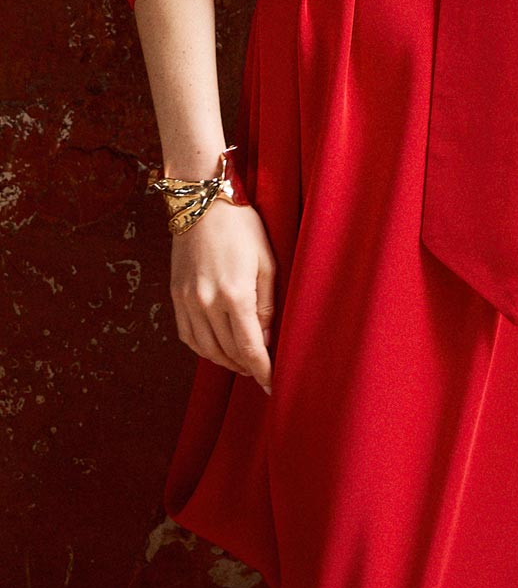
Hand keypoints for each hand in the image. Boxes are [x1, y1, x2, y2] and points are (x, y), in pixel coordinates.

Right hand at [169, 200, 275, 392]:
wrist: (202, 202)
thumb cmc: (242, 227)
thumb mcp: (267, 261)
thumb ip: (267, 305)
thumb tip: (267, 340)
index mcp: (235, 294)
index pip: (250, 347)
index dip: (263, 370)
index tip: (273, 385)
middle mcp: (207, 302)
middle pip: (228, 352)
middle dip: (247, 367)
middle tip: (262, 371)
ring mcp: (187, 301)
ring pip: (206, 349)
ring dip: (226, 361)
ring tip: (243, 363)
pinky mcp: (175, 296)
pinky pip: (188, 336)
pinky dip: (203, 348)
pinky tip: (217, 347)